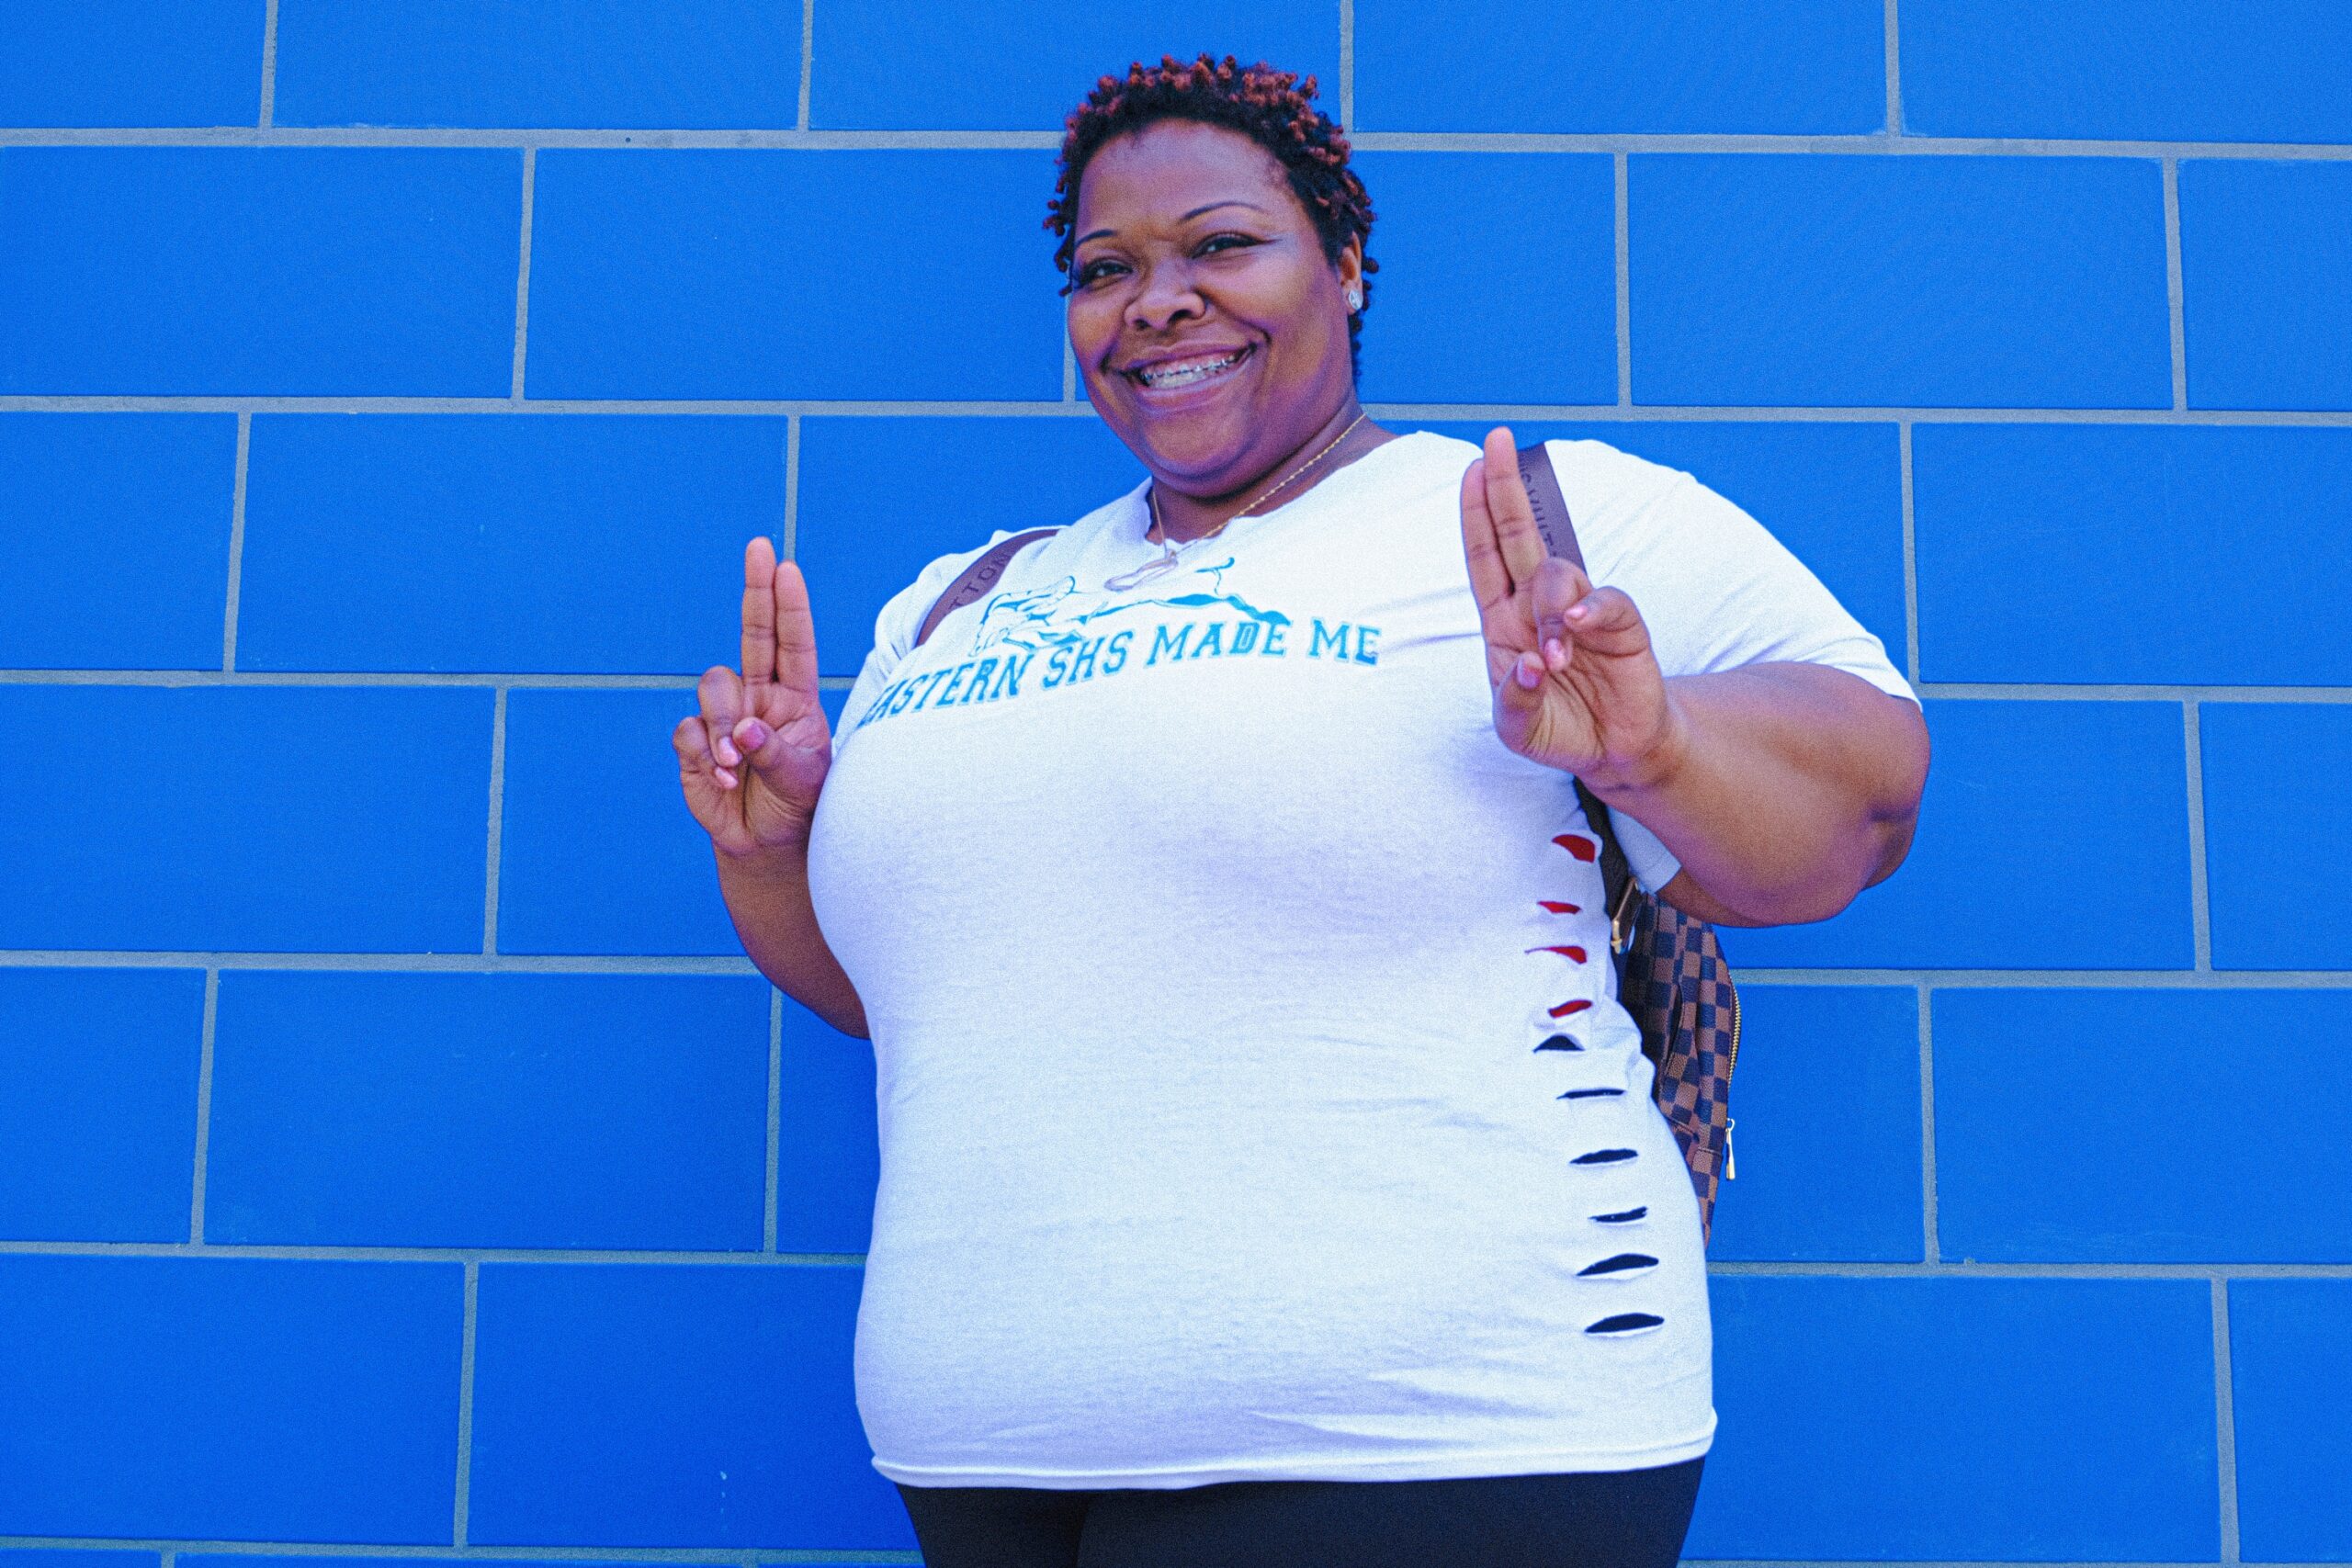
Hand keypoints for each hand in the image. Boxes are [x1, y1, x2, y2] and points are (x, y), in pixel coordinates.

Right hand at [674, 538, 834, 858]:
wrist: (766, 845)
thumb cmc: (797, 806)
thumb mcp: (804, 782)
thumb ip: (778, 753)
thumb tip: (745, 727)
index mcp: (797, 699)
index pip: (795, 644)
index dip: (790, 606)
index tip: (788, 568)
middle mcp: (760, 696)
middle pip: (753, 634)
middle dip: (755, 591)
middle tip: (758, 547)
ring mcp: (725, 716)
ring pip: (713, 687)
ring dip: (723, 725)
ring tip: (738, 764)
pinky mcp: (695, 742)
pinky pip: (689, 730)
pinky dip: (705, 754)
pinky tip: (724, 779)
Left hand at [1460, 427, 1682, 793]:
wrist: (1614, 751)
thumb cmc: (1559, 728)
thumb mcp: (1519, 729)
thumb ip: (1514, 701)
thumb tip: (1528, 664)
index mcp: (1504, 620)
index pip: (1485, 556)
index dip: (1476, 513)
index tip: (1473, 467)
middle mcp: (1538, 606)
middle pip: (1518, 535)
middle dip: (1505, 488)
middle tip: (1497, 442)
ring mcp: (1579, 611)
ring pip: (1556, 574)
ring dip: (1549, 610)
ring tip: (1556, 661)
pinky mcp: (1620, 625)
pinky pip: (1604, 602)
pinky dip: (1588, 611)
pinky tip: (1576, 631)